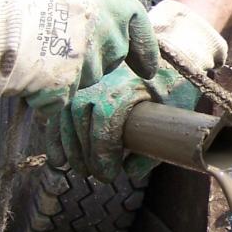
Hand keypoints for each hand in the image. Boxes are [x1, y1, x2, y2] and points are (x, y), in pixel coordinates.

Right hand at [0, 0, 158, 103]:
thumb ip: (77, 2)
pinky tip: (27, 80)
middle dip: (94, 59)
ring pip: (88, 78)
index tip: (147, 66)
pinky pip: (63, 98)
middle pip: (112, 54)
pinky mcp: (69, 84)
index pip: (136, 20)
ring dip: (68, 75)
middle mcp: (100, 22)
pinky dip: (47, 96)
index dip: (143, 47)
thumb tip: (90, 13)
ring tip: (35, 57)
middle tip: (61, 50)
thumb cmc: (4, 2)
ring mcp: (87, 55)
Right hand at [48, 60, 198, 180]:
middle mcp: (105, 79)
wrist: (171, 57)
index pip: (106, 118)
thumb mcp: (173, 117)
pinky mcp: (82, 85)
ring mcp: (90, 80)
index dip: (103, 151)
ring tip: (78, 169)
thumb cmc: (174, 89)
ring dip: (69, 146)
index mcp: (128, 85)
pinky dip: (57, 135)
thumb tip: (128, 171)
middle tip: (93, 174)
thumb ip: (155, 146)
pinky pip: (61, 110)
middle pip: (81, 117)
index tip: (108, 174)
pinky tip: (58, 158)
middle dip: (84, 152)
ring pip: (67, 114)